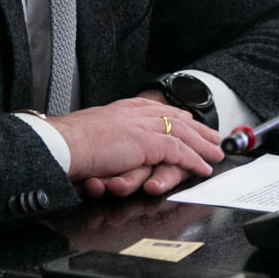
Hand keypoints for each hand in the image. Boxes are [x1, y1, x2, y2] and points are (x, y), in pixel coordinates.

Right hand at [46, 97, 221, 196]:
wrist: (62, 144)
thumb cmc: (67, 144)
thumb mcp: (89, 134)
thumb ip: (104, 136)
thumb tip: (106, 146)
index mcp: (122, 109)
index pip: (155, 109)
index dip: (174, 116)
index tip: (187, 120)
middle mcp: (135, 113)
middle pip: (175, 118)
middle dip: (196, 128)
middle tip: (213, 137)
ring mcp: (143, 127)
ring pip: (183, 134)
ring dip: (202, 145)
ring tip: (216, 153)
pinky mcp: (148, 143)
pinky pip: (179, 152)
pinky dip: (194, 161)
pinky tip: (204, 168)